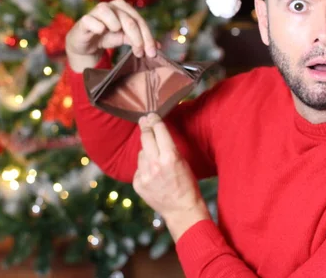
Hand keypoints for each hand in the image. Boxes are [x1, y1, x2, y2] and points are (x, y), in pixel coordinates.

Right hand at [65, 0, 156, 71]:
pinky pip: (90, 20)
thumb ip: (140, 40)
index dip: (147, 37)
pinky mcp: (84, 21)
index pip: (139, 21)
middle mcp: (111, 6)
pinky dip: (97, 25)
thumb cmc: (107, 37)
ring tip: (118, 34)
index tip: (152, 53)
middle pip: (128, 20)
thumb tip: (158, 47)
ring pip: (107, 12)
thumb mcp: (125, 39)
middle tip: (140, 53)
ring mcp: (96, 12)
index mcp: (123, 8)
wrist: (86, 43)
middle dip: (137, 38)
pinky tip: (101, 31)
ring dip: (116, 24)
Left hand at [133, 113, 210, 241]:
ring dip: (146, 151)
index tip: (151, 115)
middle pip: (145, 137)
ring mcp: (144, 175)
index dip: (154, 120)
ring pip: (141, 153)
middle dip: (145, 126)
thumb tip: (156, 133)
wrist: (182, 210)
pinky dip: (144, 167)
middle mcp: (155, 164)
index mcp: (170, 156)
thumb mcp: (183, 161)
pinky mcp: (138, 184)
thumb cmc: (187, 184)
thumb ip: (169, 147)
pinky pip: (138, 168)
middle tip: (144, 120)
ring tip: (156, 159)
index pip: (158, 130)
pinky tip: (153, 174)